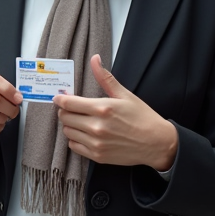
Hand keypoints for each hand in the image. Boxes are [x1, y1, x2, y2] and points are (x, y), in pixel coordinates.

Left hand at [53, 54, 177, 170]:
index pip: (69, 103)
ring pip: (67, 132)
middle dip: (65, 111)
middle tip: (72, 109)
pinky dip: (75, 139)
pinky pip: (74, 146)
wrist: (156, 143)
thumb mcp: (125, 95)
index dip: (60, 99)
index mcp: (103, 108)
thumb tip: (94, 59)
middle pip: (65, 118)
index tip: (58, 98)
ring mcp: (96, 143)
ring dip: (70, 125)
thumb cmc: (142, 118)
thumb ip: (105, 78)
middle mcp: (97, 127)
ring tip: (80, 121)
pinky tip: (84, 134)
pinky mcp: (97, 156)